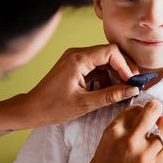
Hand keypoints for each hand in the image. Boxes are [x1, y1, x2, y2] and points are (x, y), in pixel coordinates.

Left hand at [24, 44, 138, 126]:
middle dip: (123, 67)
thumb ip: (111, 95)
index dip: (125, 65)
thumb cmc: (53, 108)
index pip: (111, 52)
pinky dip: (106, 75)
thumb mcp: (85, 103)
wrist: (30, 110)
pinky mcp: (75, 65)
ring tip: (123, 87)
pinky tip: (110, 88)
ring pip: (104, 59)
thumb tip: (133, 90)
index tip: (132, 81)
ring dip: (116, 72)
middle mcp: (77, 54)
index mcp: (78, 59)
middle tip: (133, 83)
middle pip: (109, 52)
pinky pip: (96, 65)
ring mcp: (75, 58)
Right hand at [73, 100, 162, 162]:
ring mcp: (143, 155)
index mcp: (113, 132)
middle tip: (159, 115)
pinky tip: (160, 151)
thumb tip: (139, 123)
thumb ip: (121, 134)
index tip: (144, 115)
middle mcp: (129, 140)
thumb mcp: (104, 146)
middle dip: (158, 110)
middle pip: (153, 110)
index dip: (142, 111)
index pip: (135, 109)